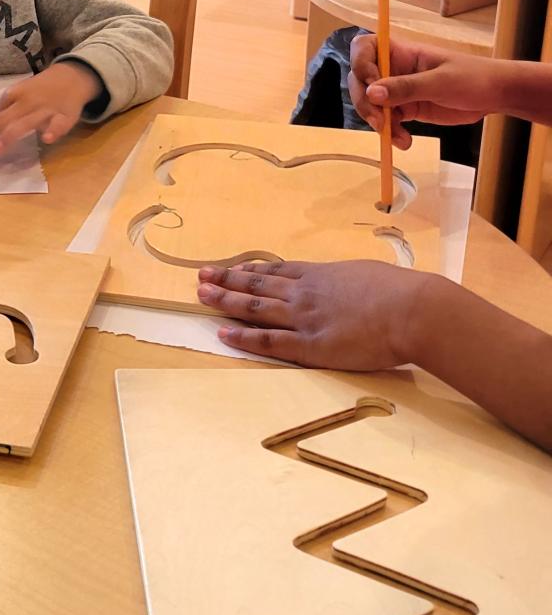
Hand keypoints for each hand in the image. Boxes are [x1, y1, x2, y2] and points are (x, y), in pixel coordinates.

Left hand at [0, 63, 100, 166]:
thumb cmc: (38, 91)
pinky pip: (60, 123)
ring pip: (25, 123)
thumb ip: (4, 115)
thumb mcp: (17, 97)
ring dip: (9, 136)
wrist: (72, 76)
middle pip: (1, 121)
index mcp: (11, 97)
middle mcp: (25, 103)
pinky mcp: (66, 115)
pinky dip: (54, 130)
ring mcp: (45, 109)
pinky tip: (46, 139)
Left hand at [195, 259, 429, 367]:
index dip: (251, 270)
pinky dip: (243, 337)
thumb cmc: (401, 292)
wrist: (412, 311)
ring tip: (202, 296)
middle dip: (227, 280)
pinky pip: (268, 341)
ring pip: (255, 307)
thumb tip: (349, 284)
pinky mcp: (309, 346)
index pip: (277, 271)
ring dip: (226, 301)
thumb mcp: (369, 275)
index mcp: (322, 275)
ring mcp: (304, 319)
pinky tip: (224, 332)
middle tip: (202, 276)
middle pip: (257, 284)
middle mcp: (305, 293)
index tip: (232, 268)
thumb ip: (350, 281)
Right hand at [348, 34, 497, 148]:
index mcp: (401, 52)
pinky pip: (386, 121)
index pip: (365, 48)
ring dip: (378, 123)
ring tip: (398, 137)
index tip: (371, 85)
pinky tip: (404, 141)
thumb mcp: (440, 82)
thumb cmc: (473, 78)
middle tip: (380, 122)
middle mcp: (394, 69)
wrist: (493, 96)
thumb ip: (406, 87)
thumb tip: (372, 93)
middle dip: (365, 103)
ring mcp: (398, 90)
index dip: (360, 64)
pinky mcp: (404, 108)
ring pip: (370, 104)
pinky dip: (391, 133)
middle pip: (360, 80)